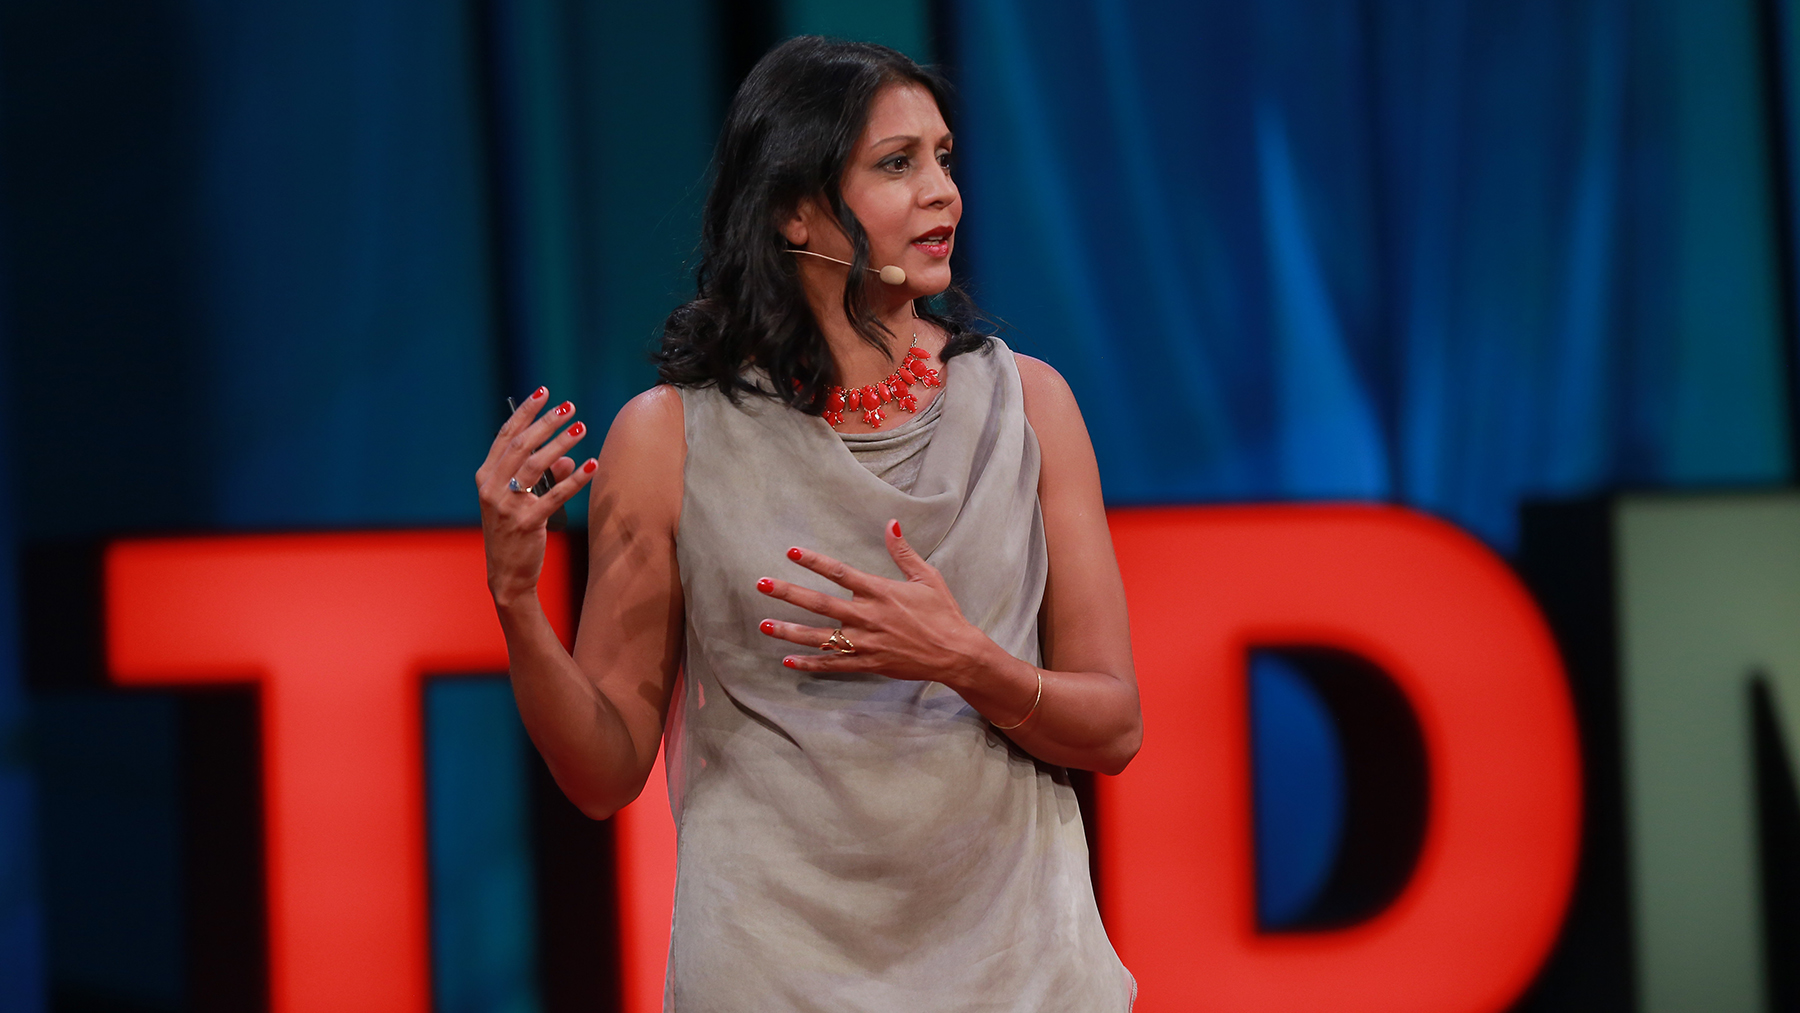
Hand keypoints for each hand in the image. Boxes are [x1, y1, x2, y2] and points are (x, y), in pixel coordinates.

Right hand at [477, 387, 596, 606]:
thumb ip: (544, 475)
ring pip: (536, 465)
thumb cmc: (515, 531)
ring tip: (581, 428)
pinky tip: (592, 464)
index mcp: (486, 476)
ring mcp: (506, 506)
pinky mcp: (526, 523)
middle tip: (570, 408)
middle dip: (546, 422)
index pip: (505, 435)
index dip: (525, 412)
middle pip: (521, 445)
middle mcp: (492, 487)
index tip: (545, 393)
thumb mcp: (521, 499)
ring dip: (560, 444)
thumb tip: (569, 458)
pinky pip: (555, 495)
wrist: (507, 574)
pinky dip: (576, 479)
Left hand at [755, 520, 995, 685]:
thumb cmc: (943, 612)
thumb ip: (903, 552)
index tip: (791, 552)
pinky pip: (834, 665)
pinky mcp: (869, 663)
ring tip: (764, 624)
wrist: (956, 653)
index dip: (814, 561)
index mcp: (881, 591)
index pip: (840, 572)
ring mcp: (866, 642)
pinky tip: (788, 662)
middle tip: (761, 584)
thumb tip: (891, 523)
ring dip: (790, 631)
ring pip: (820, 637)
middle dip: (788, 593)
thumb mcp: (927, 577)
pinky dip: (811, 664)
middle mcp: (868, 616)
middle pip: (820, 603)